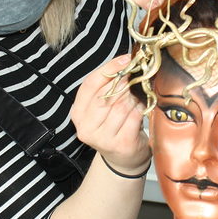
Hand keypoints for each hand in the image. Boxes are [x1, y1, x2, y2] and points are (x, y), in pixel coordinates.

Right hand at [71, 53, 149, 172]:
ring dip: (133, 99)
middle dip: (123, 84)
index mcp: (77, 113)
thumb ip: (106, 88)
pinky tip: (140, 111)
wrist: (123, 159)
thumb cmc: (114, 127)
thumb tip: (123, 63)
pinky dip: (140, 110)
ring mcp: (102, 138)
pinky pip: (133, 117)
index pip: (90, 84)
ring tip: (135, 100)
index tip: (124, 60)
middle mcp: (85, 127)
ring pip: (121, 106)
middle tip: (133, 80)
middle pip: (105, 95)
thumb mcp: (102, 107)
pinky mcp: (120, 144)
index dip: (108, 69)